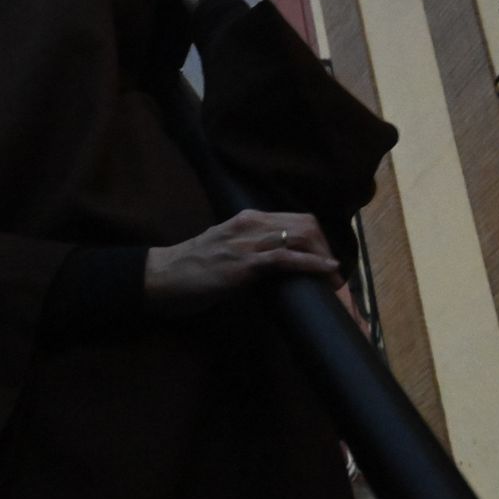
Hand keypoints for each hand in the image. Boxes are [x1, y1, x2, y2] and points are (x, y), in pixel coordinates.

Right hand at [144, 210, 339, 314]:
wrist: (162, 277)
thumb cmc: (191, 268)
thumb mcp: (225, 250)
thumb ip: (249, 250)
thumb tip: (275, 264)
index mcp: (247, 219)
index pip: (296, 220)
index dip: (318, 240)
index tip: (327, 261)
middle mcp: (250, 223)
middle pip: (305, 225)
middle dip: (327, 248)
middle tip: (335, 274)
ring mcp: (247, 242)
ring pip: (301, 237)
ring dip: (324, 259)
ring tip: (336, 279)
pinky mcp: (244, 263)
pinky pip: (286, 259)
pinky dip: (312, 265)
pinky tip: (327, 272)